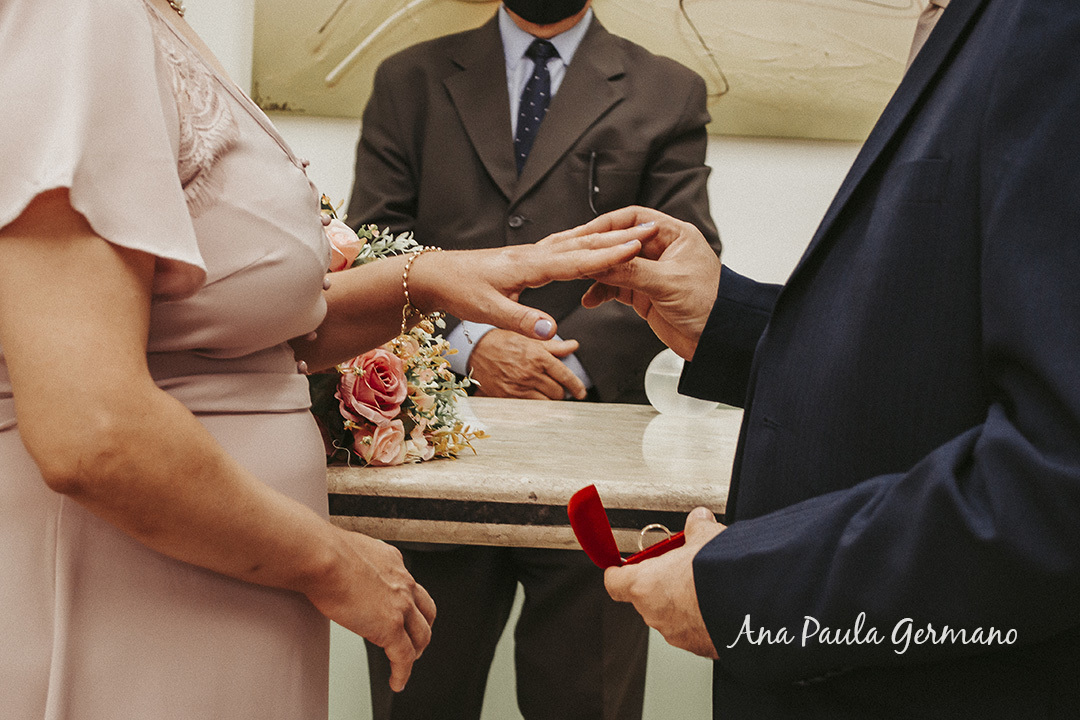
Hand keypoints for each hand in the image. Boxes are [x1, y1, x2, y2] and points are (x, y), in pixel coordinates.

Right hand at [306, 530, 435, 692]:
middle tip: (414, 639)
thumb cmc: (323, 551)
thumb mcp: (348, 549)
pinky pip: (403, 657)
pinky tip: (397, 681)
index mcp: (392, 561)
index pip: (408, 585)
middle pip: (425, 610)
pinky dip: (402, 672)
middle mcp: (402, 581)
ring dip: (415, 651)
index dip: (408, 602)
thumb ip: (352, 562)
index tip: (401, 612)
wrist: (321, 556)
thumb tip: (337, 566)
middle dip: (421, 627)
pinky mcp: (390, 627)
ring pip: (421, 635)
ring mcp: (400, 605)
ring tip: (407, 662)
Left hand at [410, 223, 653, 341]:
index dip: (609, 254)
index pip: (578, 260)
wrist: (437, 275)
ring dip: (608, 236)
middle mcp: (535, 254)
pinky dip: (588, 242)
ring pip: (578, 242)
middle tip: (652, 226)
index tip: (638, 246)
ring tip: (636, 229)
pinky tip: (595, 242)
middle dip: (620, 236)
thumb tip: (551, 331)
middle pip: (585, 244)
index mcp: (530, 265)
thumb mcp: (488, 311)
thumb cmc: (460, 291)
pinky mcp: (529, 257)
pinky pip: (566, 247)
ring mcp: (533, 253)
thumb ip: (521, 321)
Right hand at [468, 328, 585, 399]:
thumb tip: (573, 346)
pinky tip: (535, 405)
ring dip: (549, 402)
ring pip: (545, 404)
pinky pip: (529, 410)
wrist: (476, 349)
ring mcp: (518, 387)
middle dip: (560, 392)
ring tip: (547, 397)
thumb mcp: (529, 338)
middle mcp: (530, 373)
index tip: (581, 392)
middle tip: (557, 390)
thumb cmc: (502, 341)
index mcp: (538, 356)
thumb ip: (553, 346)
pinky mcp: (507, 398)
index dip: (576, 386)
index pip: (565, 376)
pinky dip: (535, 409)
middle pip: (557, 393)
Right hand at [577, 207, 721, 360]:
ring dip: (597, 273)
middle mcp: (661, 251)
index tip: (586, 234)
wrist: (719, 341)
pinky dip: (601, 293)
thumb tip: (600, 261)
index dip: (609, 225)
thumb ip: (631, 271)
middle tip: (576, 256)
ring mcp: (651, 273)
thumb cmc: (711, 305)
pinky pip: (616, 288)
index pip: (635, 219)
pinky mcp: (645, 294)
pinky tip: (591, 299)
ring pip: (614, 266)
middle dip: (598, 250)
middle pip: (620, 242)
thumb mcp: (667, 283)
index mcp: (674, 236)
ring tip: (580, 279)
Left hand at [604, 507, 724, 658]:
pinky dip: (703, 619)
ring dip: (684, 603)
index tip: (619, 568)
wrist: (750, 605)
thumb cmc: (717, 573)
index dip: (618, 573)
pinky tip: (720, 604)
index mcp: (645, 584)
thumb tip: (699, 519)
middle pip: (647, 597)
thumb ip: (696, 527)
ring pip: (672, 615)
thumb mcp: (705, 537)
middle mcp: (654, 613)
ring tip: (707, 586)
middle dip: (662, 583)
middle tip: (682, 569)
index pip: (615, 582)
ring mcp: (676, 634)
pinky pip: (695, 631)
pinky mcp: (700, 648)